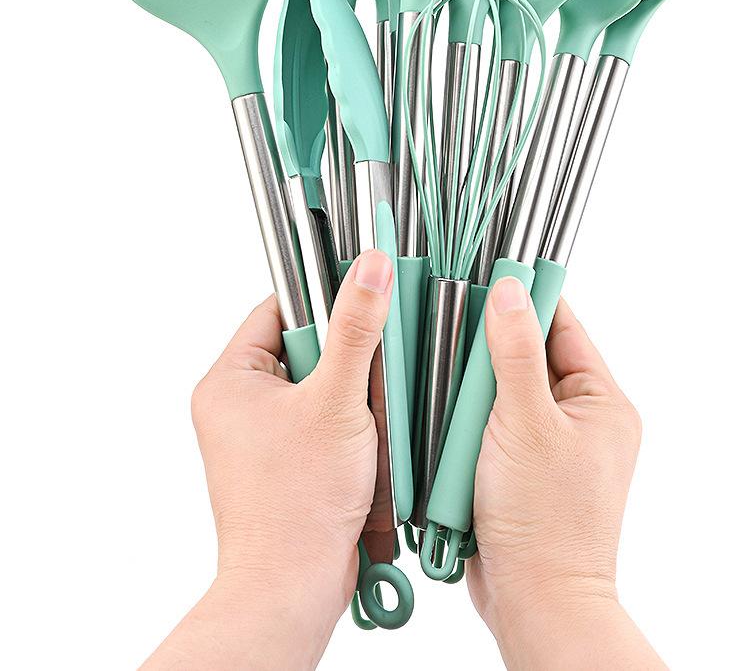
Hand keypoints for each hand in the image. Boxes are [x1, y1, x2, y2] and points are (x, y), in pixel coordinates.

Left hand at [140, 248, 393, 670]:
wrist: (293, 590)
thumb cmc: (299, 505)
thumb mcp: (339, 400)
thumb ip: (358, 329)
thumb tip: (371, 267)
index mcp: (228, 380)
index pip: (279, 309)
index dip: (323, 304)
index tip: (362, 300)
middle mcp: (236, 406)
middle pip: (305, 348)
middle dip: (347, 362)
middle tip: (367, 380)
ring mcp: (259, 438)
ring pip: (321, 387)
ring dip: (354, 398)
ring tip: (366, 424)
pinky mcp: (284, 466)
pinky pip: (324, 423)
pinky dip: (353, 429)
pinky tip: (366, 448)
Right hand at [468, 280, 665, 670]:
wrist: (533, 604)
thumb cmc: (545, 521)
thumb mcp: (526, 422)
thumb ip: (514, 351)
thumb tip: (508, 289)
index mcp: (601, 401)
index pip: (562, 325)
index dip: (525, 299)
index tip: (487, 273)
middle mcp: (578, 420)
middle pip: (525, 355)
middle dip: (487, 350)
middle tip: (451, 332)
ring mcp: (547, 446)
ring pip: (499, 392)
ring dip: (470, 392)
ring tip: (445, 387)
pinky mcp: (516, 471)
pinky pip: (486, 428)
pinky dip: (463, 425)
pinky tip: (441, 423)